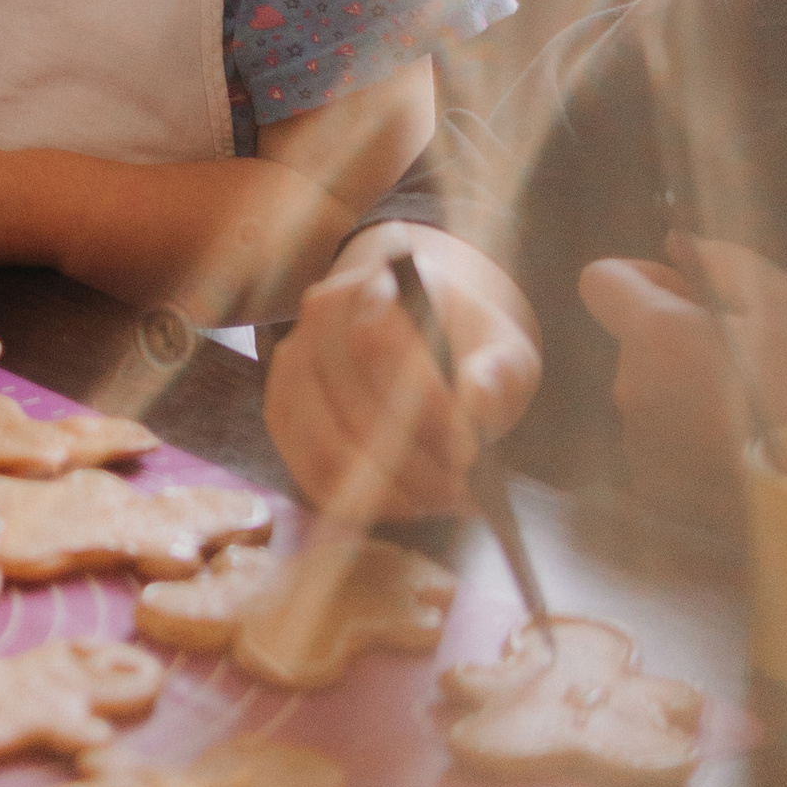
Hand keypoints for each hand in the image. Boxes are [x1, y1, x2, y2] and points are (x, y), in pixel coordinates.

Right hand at [264, 224, 539, 523]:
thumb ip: (496, 374)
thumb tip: (477, 403)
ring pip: (323, 444)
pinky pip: (308, 471)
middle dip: (410, 460)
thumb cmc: (465, 347)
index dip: (424, 405)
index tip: (468, 449)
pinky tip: (404, 503)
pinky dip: (357, 501)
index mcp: (375, 283)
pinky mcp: (282, 414)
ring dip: (384, 488)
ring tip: (435, 500)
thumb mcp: (503, 351)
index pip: (380, 343)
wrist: (427, 340)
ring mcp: (292, 366)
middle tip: (460, 491)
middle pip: (350, 403)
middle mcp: (319, 318)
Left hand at [578, 235, 786, 522]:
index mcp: (653, 335)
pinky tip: (743, 451)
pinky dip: (691, 441)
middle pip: (635, 344)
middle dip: (676, 340)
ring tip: (751, 412)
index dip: (642, 278)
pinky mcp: (656, 492)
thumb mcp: (783, 303)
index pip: (600, 281)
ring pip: (651, 396)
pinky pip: (663, 446)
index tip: (691, 295)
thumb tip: (675, 245)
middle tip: (746, 359)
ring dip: (685, 392)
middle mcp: (629, 390)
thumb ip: (720, 261)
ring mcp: (638, 447)